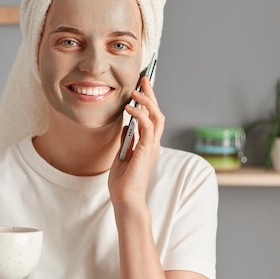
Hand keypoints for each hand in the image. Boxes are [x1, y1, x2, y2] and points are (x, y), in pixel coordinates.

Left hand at [109, 77, 164, 206]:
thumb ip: (126, 141)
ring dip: (147, 101)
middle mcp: (153, 144)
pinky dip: (139, 114)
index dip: (148, 101)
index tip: (141, 87)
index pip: (152, 118)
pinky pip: (146, 127)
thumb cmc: (123, 182)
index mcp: (148, 145)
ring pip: (156, 117)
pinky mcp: (146, 151)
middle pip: (157, 113)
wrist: (125, 199)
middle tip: (144, 79)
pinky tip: (129, 108)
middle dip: (151, 95)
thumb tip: (125, 125)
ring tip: (136, 91)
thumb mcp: (122, 156)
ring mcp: (152, 147)